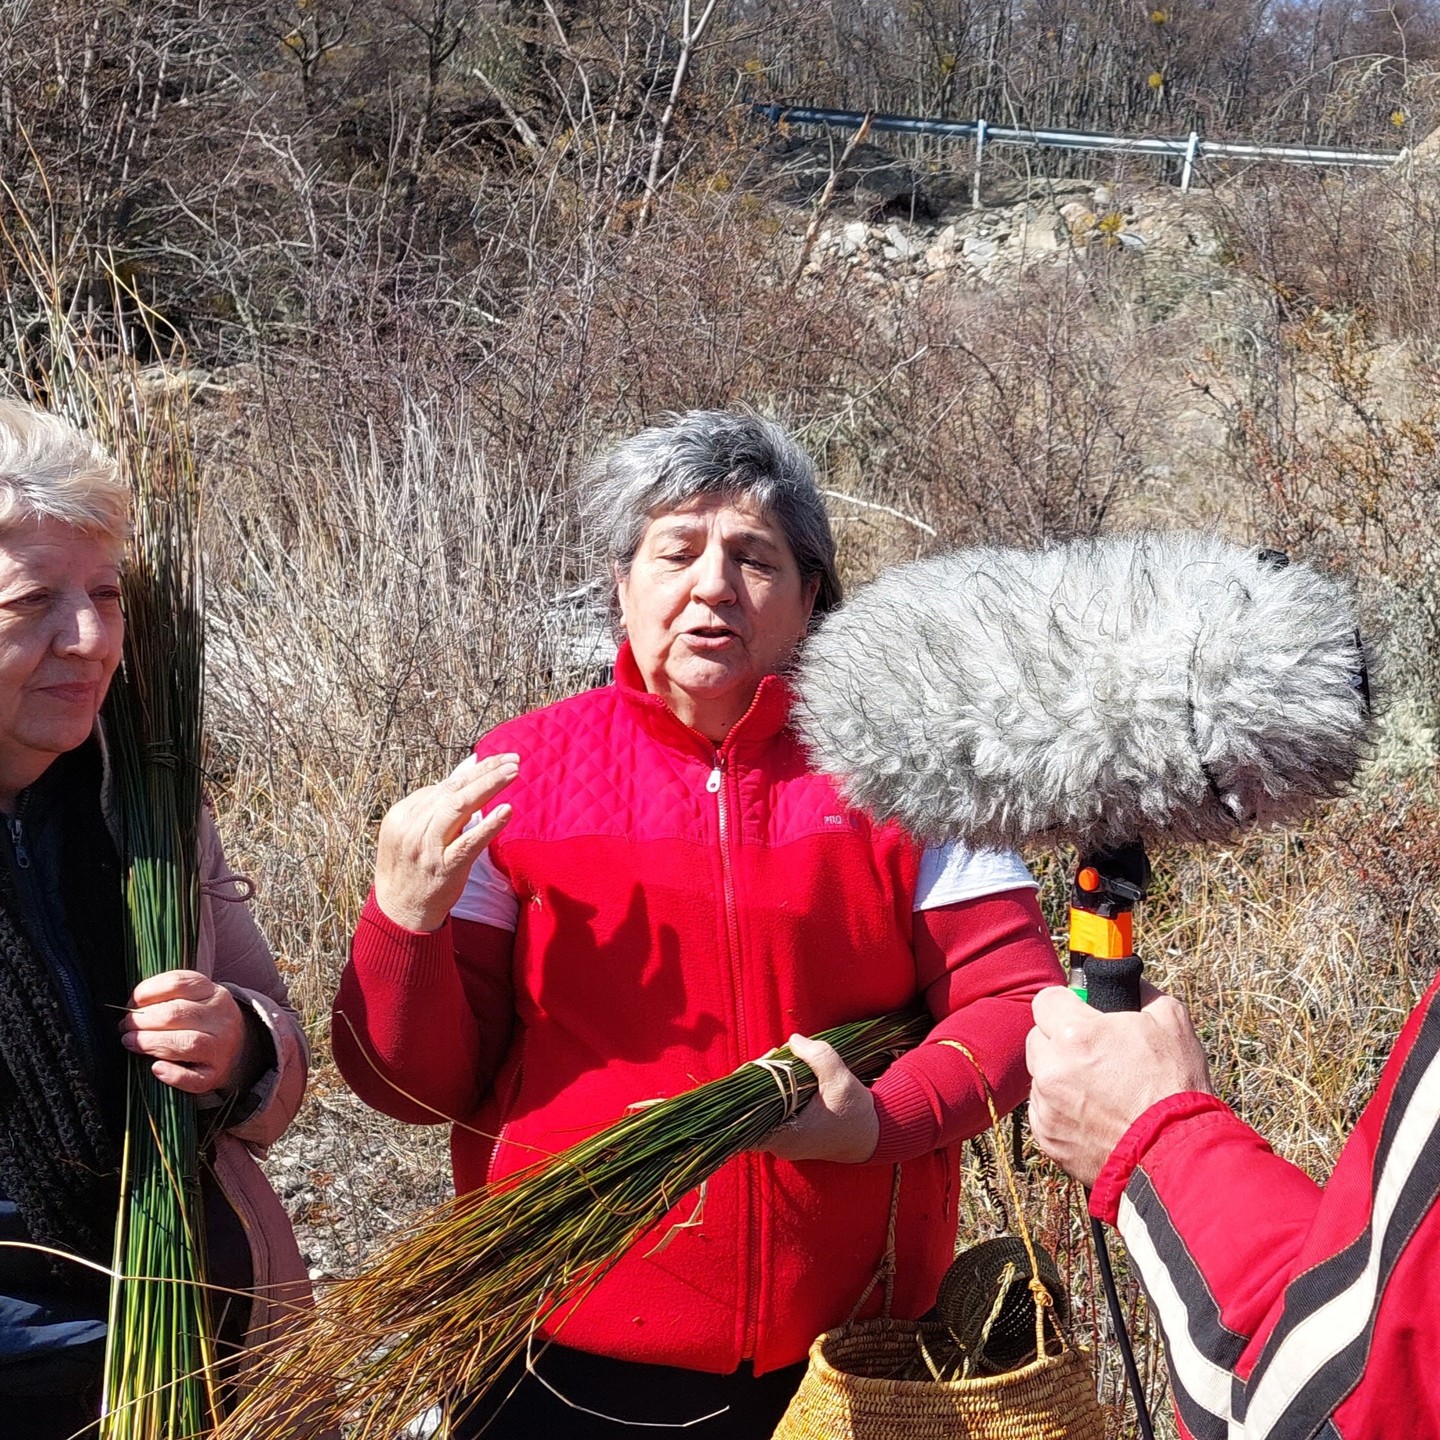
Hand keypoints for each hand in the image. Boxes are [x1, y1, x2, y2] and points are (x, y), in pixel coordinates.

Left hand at [120, 970, 248, 1094]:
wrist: (239, 1049)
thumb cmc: (204, 1022)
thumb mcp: (196, 999)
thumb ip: (168, 998)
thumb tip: (131, 1008)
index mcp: (214, 993)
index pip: (178, 983)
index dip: (147, 992)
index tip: (131, 1003)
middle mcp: (221, 1017)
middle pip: (176, 1013)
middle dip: (142, 1020)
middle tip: (126, 1027)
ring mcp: (221, 1047)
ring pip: (186, 1043)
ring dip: (152, 1042)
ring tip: (132, 1042)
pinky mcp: (216, 1074)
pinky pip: (194, 1078)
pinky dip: (173, 1074)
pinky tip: (157, 1068)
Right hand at [373, 752, 518, 931]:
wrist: (399, 910)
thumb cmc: (412, 866)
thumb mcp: (411, 830)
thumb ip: (436, 803)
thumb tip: (468, 768)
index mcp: (402, 814)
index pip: (444, 786)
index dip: (474, 771)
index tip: (498, 760)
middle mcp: (412, 827)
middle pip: (453, 790)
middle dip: (485, 771)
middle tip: (513, 759)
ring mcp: (428, 847)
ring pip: (460, 807)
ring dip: (489, 786)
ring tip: (513, 773)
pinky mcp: (446, 867)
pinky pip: (470, 841)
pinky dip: (489, 824)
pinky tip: (506, 810)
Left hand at [760, 1033, 878, 1163]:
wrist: (870, 1134)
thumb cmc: (855, 1112)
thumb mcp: (841, 1080)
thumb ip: (818, 1057)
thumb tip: (793, 1040)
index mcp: (785, 1138)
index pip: (746, 1115)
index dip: (750, 1085)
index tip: (764, 1063)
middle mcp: (778, 1146)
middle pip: (751, 1109)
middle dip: (760, 1079)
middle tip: (774, 1056)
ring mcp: (782, 1143)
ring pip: (760, 1110)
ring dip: (768, 1084)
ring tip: (780, 1062)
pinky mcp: (788, 1137)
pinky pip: (771, 1112)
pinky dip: (776, 1092)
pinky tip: (786, 1075)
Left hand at [1026, 984, 1212, 1187]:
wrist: (1176, 1156)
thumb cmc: (1175, 1087)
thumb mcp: (1171, 1022)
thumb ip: (1140, 992)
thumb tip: (1127, 981)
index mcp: (1074, 1034)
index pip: (1046, 999)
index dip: (1067, 1004)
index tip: (1082, 1013)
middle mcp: (1051, 1068)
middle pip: (1038, 1037)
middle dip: (1060, 1039)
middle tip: (1095, 1053)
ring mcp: (1046, 1105)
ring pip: (1041, 1075)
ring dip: (1060, 1076)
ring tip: (1101, 1089)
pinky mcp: (1047, 1137)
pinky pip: (1044, 1110)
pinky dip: (1062, 1109)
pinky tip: (1095, 1115)